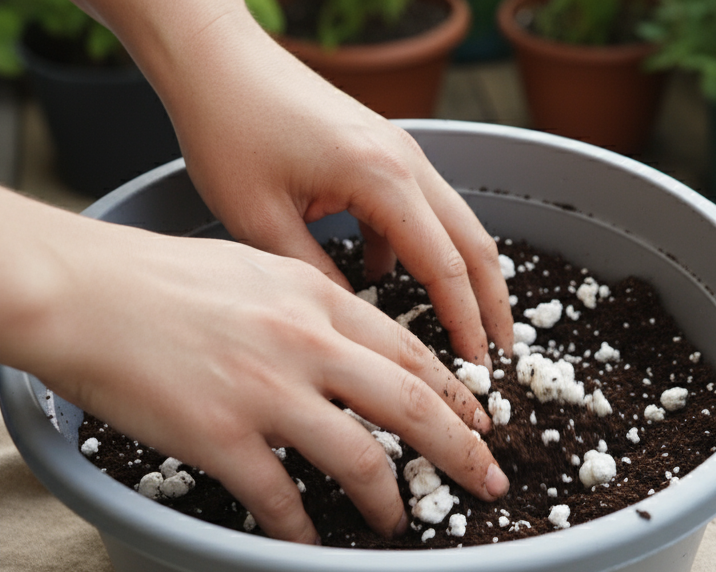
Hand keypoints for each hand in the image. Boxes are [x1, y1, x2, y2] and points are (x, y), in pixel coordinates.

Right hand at [39, 226, 509, 543]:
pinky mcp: (222, 436)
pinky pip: (282, 500)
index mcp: (316, 298)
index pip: (411, 351)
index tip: (482, 419)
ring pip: (362, 458)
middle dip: (463, 450)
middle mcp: (306, 343)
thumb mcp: (253, 267)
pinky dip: (304, 530)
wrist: (79, 291)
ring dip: (390, 501)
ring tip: (398, 523)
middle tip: (490, 480)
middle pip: (414, 404)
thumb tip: (345, 336)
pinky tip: (313, 545)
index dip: (457, 392)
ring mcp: (267, 392)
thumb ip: (307, 302)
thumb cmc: (155, 277)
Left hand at [90, 0, 514, 365]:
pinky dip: (420, 248)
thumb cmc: (229, 127)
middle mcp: (405, 161)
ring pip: (455, 224)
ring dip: (464, 276)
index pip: (445, 266)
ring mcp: (399, 151)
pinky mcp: (382, 150)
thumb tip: (352, 324)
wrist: (216, 61)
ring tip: (464, 327)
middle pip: (474, 242)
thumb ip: (314, 277)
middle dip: (492, 303)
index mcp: (382, 177)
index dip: (465, 322)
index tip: (476, 367)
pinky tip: (390, 278)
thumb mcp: (260, 220)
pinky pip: (419, 208)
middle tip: (499, 355)